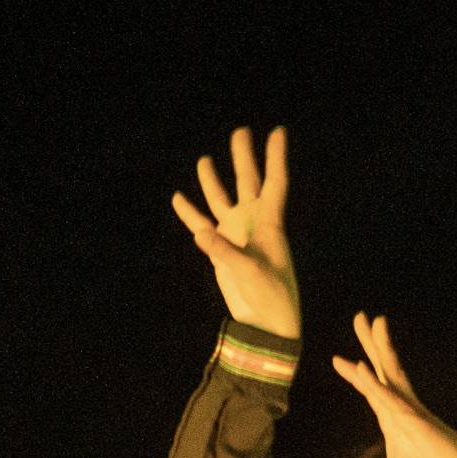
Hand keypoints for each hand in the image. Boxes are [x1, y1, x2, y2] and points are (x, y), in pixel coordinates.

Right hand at [168, 124, 298, 339]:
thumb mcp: (251, 274)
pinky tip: (179, 198)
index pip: (274, 182)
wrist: (266, 326)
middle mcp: (253, 224)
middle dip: (243, 157)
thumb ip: (225, 252)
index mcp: (271, 223)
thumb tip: (200, 233)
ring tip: (205, 160)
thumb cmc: (270, 299)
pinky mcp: (221, 251)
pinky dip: (190, 214)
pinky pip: (202, 226)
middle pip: (247, 182)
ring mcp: (236, 236)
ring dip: (213, 181)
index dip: (275, 157)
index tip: (277, 131)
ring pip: (222, 200)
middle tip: (240, 131)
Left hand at [331, 313, 456, 457]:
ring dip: (379, 347)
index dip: (356, 375)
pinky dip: (374, 384)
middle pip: (382, 369)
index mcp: (395, 420)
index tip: (338, 360)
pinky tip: (360, 367)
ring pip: (389, 372)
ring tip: (371, 321)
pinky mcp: (414, 420)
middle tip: (360, 317)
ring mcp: (409, 411)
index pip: (372, 390)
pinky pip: (390, 399)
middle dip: (371, 343)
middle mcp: (402, 408)